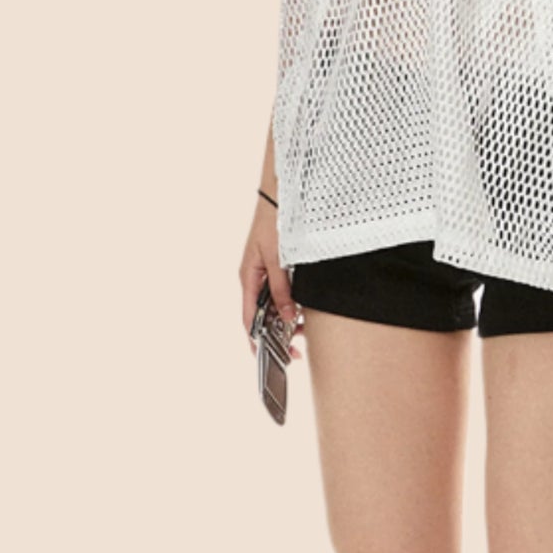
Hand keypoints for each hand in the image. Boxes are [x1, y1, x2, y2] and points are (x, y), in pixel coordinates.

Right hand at [240, 196, 304, 357]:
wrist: (281, 195)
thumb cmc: (274, 222)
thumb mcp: (278, 259)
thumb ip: (283, 290)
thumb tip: (287, 318)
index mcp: (248, 277)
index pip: (247, 318)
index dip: (255, 340)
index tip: (265, 357)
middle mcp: (255, 278)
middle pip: (262, 315)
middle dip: (277, 334)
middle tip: (296, 350)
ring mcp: (266, 273)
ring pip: (274, 305)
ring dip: (287, 320)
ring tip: (304, 331)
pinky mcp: (278, 267)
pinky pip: (282, 293)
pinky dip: (292, 304)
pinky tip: (305, 312)